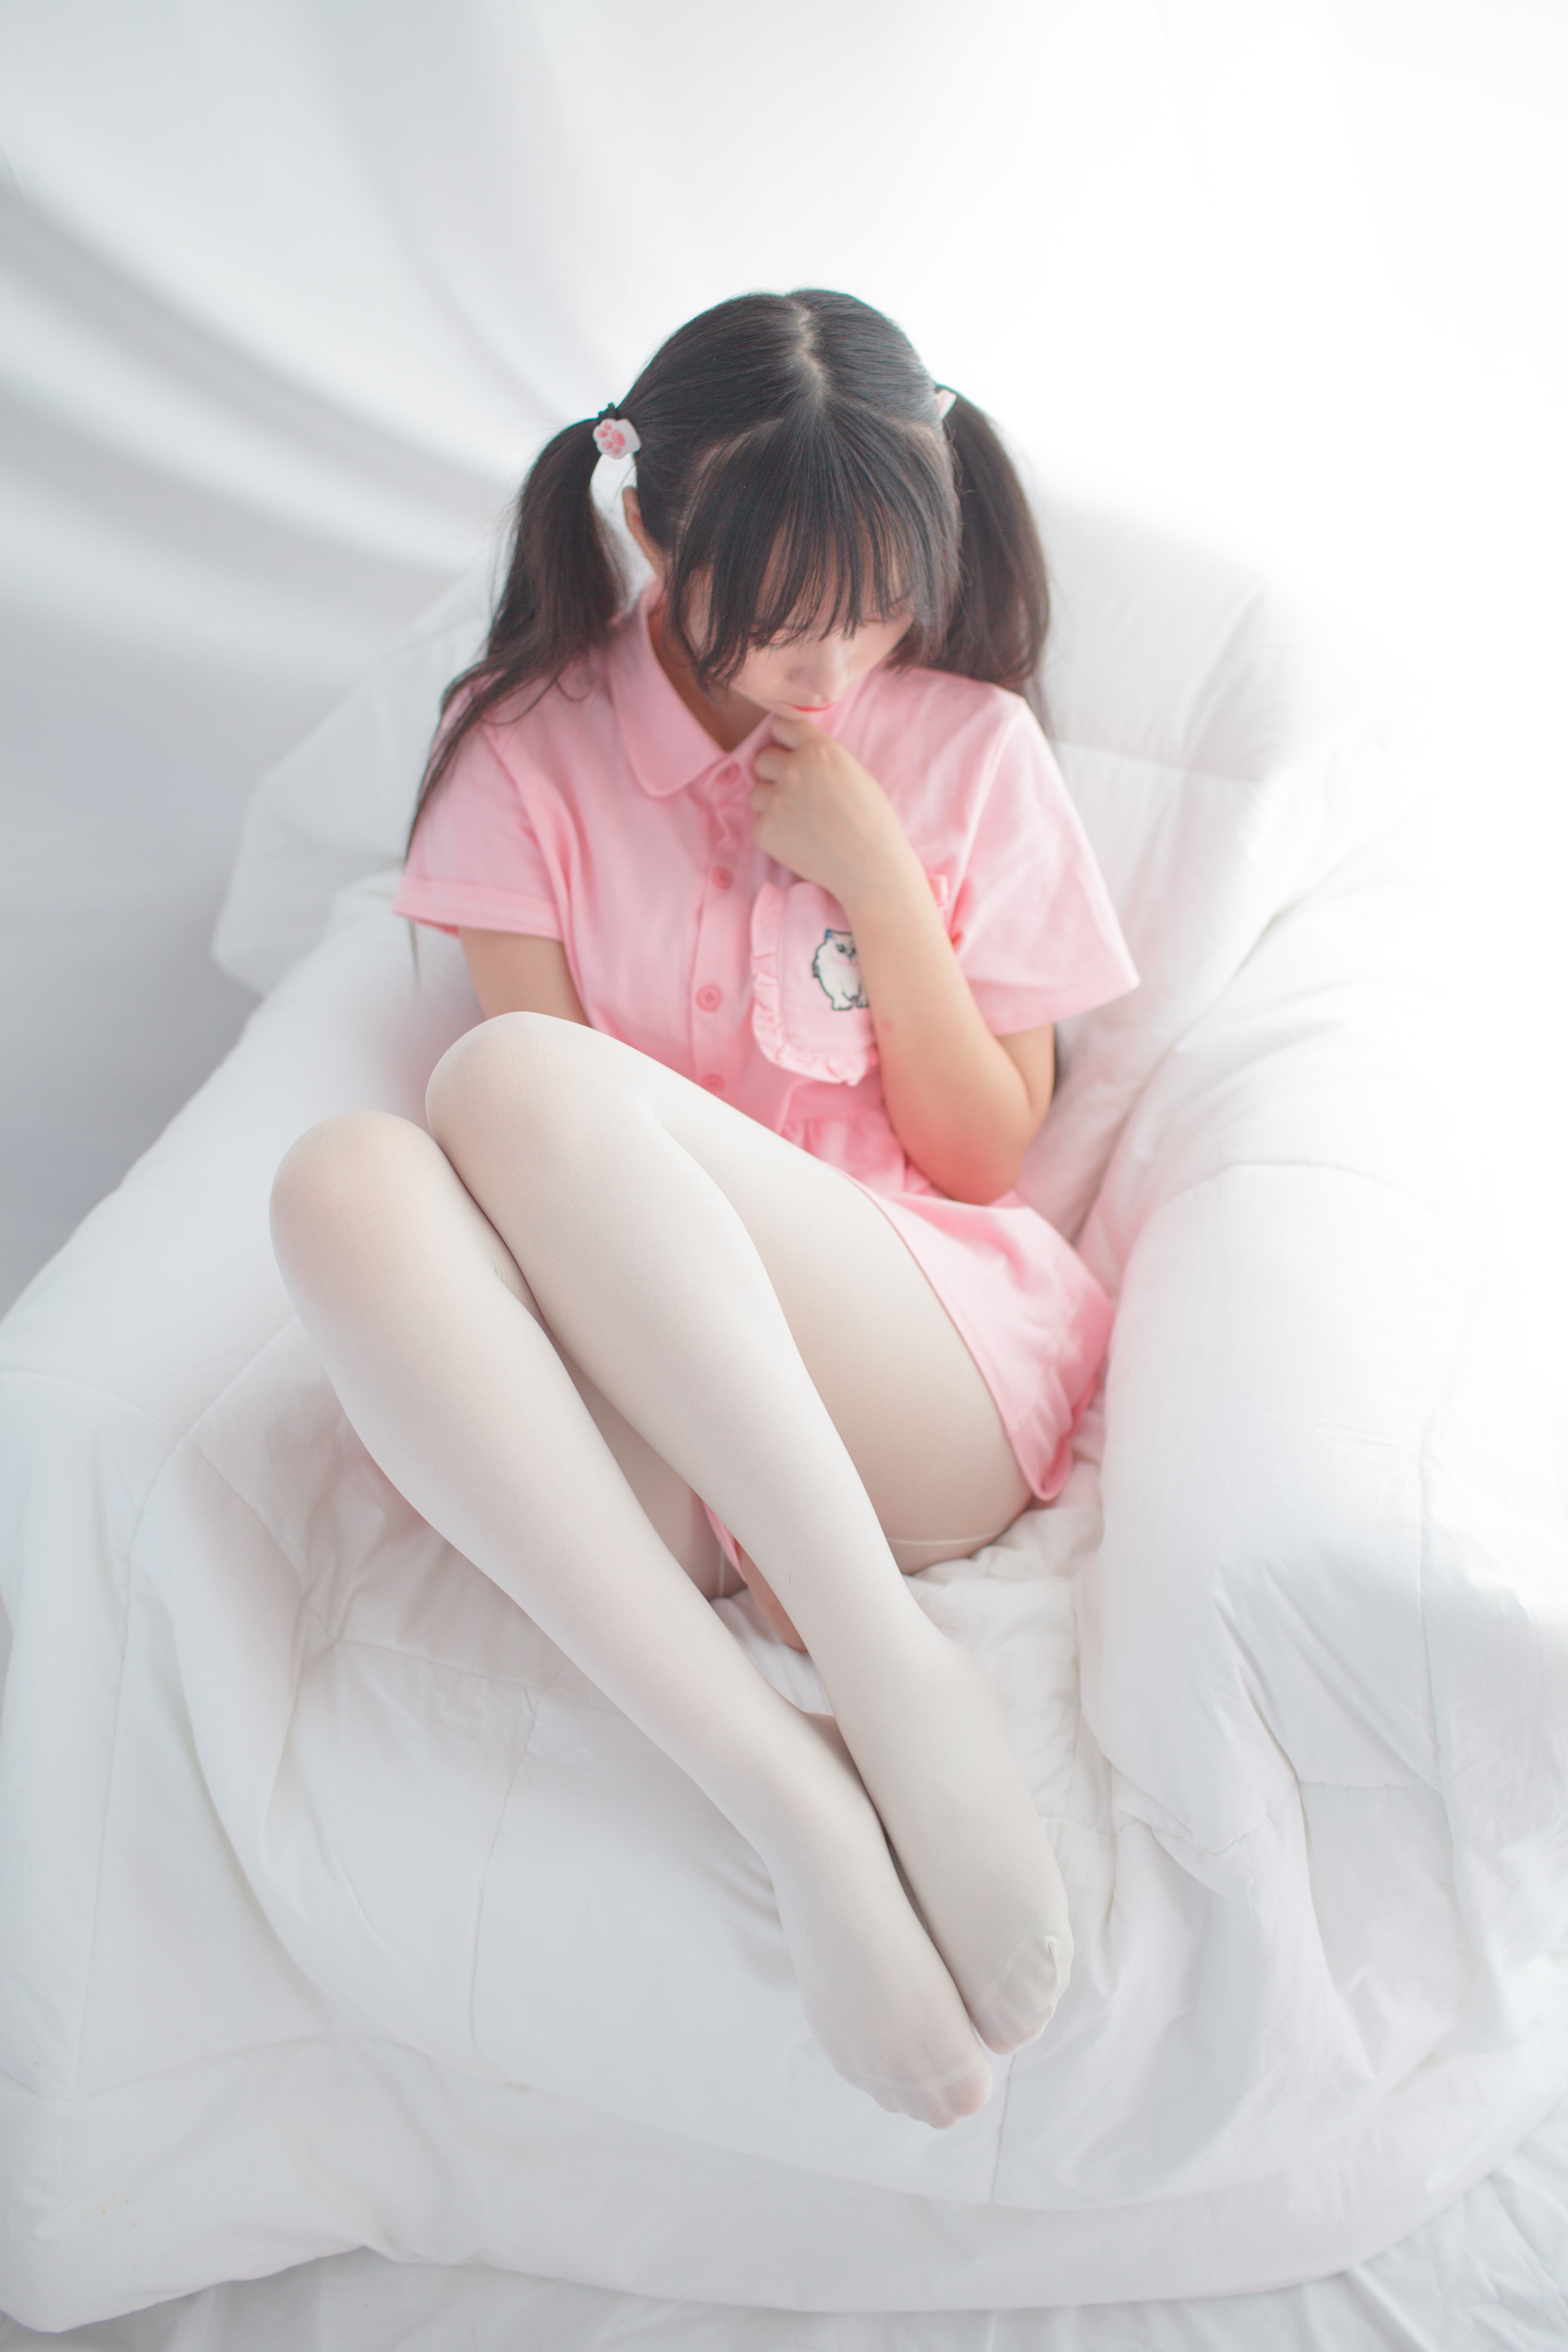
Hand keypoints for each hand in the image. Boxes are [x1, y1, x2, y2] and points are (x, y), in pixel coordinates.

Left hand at [749, 716, 914, 910]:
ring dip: (771, 804)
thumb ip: (820, 755)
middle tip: (797, 794)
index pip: (780, 725)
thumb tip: (794, 749)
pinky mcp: (764, 831)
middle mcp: (793, 770)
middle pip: (762, 759)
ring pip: (756, 793)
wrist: (870, 866)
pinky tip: (798, 841)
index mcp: (818, 750)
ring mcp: (776, 801)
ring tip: (800, 821)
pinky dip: (773, 832)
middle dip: (774, 773)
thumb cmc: (871, 819)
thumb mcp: (853, 771)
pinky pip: (759, 824)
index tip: (789, 752)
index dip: (783, 740)